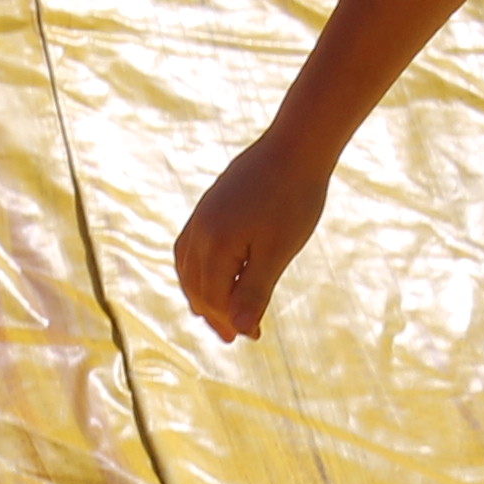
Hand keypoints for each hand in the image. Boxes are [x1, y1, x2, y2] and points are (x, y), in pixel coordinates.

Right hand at [174, 134, 331, 341]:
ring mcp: (201, 215)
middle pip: (196, 285)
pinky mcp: (209, 205)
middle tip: (234, 335)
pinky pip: (191, 246)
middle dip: (214, 312)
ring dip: (202, 292)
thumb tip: (242, 329)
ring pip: (188, 266)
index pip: (214, 298)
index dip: (232, 321)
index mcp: (214, 245)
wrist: (295, 146)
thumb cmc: (293, 200)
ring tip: (217, 311)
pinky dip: (198, 268)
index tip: (253, 336)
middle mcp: (199, 231)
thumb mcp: (277, 252)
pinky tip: (213, 273)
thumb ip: (255, 291)